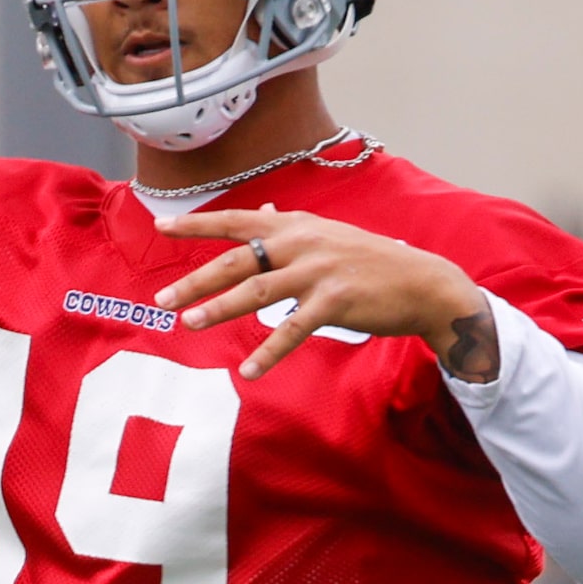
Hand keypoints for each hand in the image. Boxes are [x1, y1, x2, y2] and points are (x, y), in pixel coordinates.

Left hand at [151, 206, 497, 381]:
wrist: (421, 283)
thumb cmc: (371, 262)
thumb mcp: (328, 236)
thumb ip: (292, 228)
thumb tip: (263, 212)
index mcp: (296, 225)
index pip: (237, 222)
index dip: (197, 225)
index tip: (161, 228)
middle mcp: (302, 243)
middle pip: (237, 260)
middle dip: (196, 280)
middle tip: (163, 300)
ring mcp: (318, 271)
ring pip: (257, 290)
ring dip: (220, 308)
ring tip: (191, 324)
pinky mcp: (335, 302)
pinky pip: (292, 329)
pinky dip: (269, 351)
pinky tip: (248, 371)